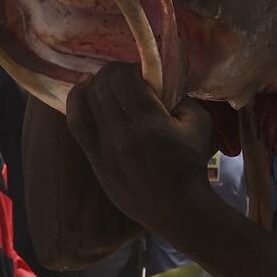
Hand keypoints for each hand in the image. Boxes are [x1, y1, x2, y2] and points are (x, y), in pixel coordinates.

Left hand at [66, 63, 214, 235]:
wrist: (177, 209)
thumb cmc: (191, 164)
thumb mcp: (199, 122)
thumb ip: (181, 95)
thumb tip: (160, 79)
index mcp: (150, 124)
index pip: (124, 79)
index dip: (130, 67)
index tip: (142, 72)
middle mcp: (123, 135)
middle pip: (104, 86)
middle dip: (114, 73)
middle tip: (127, 77)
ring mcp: (105, 150)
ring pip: (87, 101)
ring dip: (97, 85)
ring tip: (108, 83)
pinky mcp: (95, 161)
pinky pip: (77, 124)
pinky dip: (78, 102)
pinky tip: (85, 91)